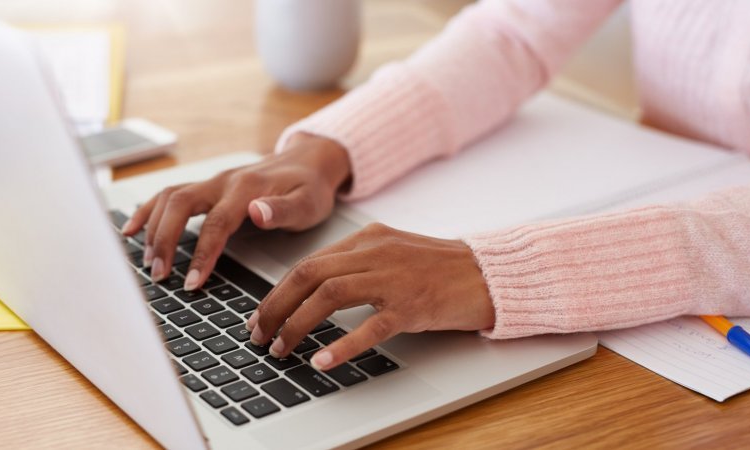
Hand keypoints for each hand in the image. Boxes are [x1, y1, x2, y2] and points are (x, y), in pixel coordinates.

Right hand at [122, 133, 350, 288]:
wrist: (310, 162)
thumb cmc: (310, 187)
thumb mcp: (308, 202)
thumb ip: (282, 210)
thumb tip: (257, 213)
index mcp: (247, 188)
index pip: (216, 223)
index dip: (201, 254)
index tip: (191, 283)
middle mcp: (223, 181)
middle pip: (180, 205)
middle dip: (165, 240)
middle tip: (159, 275)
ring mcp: (212, 182)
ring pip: (169, 198)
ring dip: (153, 228)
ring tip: (147, 261)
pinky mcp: (207, 187)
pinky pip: (169, 195)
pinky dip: (147, 211)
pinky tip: (130, 230)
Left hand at [246, 223, 494, 370]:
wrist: (489, 273)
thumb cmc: (441, 268)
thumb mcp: (393, 252)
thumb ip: (357, 263)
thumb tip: (314, 286)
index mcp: (367, 238)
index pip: (308, 263)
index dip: (278, 291)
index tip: (262, 315)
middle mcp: (375, 253)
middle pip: (309, 275)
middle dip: (276, 307)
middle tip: (260, 334)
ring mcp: (393, 278)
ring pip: (329, 296)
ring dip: (297, 325)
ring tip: (282, 349)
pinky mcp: (412, 305)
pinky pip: (370, 326)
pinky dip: (341, 345)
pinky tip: (322, 360)